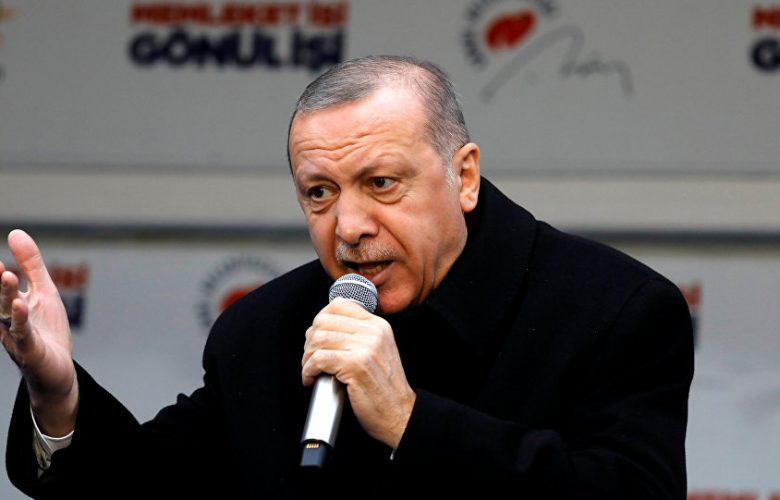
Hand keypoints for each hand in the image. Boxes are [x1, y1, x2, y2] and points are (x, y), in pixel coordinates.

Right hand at [0, 230, 77, 435]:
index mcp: (9, 303)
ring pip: (8, 314)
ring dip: (7, 295)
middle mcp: (7, 319)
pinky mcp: (30, 350)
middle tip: (0, 265)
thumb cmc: (47, 329)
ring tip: (7, 275)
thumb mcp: (44, 291)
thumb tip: (15, 232)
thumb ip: (31, 264)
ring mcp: (17, 335)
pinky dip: (22, 319)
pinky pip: (23, 334)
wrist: (56, 370)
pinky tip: (23, 305)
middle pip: (0, 297)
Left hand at [302, 297, 415, 448]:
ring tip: (310, 370)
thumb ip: (358, 336)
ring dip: (307, 358)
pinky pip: (318, 359)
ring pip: (318, 339)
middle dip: (310, 341)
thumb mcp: (378, 351)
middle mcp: (372, 332)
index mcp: (378, 325)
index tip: (316, 337)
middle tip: (311, 358)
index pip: (339, 304)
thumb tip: (323, 329)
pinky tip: (311, 379)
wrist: (399, 413)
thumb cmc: (384, 389)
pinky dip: (308, 370)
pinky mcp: (355, 365)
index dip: (320, 319)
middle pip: (323, 321)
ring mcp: (365, 347)